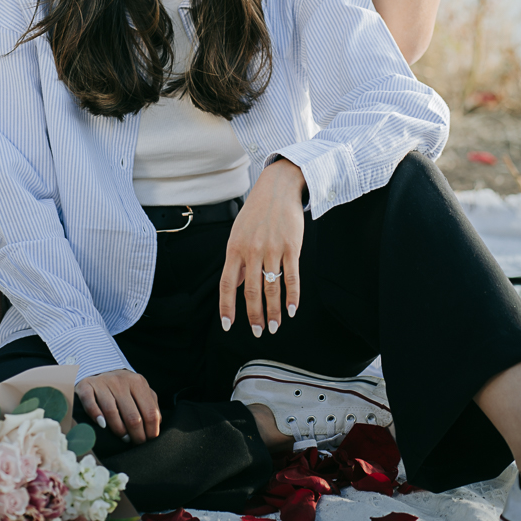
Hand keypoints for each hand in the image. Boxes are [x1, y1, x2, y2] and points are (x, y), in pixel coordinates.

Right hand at [76, 369, 160, 444]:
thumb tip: (157, 425)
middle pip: (132, 416)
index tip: (149, 440)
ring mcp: (102, 382)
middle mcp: (121, 380)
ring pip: (112, 412)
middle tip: (135, 443)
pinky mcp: (86, 386)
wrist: (99, 368)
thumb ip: (150, 404)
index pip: (150, 412)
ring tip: (123, 437)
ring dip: (119, 430)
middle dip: (136, 435)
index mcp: (138, 382)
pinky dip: (96, 416)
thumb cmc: (124, 386)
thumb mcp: (140, 390)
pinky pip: (90, 403)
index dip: (151, 431)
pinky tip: (102, 425)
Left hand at [219, 159, 305, 335]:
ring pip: (272, 288)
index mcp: (234, 248)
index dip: (227, 306)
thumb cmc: (256, 212)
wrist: (277, 188)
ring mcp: (272, 249)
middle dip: (254, 316)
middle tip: (258, 332)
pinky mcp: (291, 247)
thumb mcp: (238, 233)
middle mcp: (252, 250)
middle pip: (251, 291)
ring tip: (275, 327)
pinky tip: (292, 310)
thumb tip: (236, 285)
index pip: (228, 284)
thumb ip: (237, 260)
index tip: (229, 325)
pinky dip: (293, 296)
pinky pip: (291, 277)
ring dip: (274, 312)